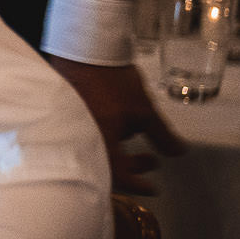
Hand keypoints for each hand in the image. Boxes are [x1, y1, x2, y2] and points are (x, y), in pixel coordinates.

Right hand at [45, 55, 186, 194]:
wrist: (83, 51)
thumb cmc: (113, 81)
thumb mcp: (145, 110)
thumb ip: (162, 136)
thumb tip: (178, 153)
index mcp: (99, 143)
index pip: (118, 177)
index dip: (138, 185)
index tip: (152, 187)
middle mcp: (79, 140)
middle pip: (104, 166)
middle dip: (132, 166)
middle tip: (151, 160)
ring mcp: (68, 127)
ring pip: (93, 150)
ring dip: (117, 150)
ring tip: (133, 135)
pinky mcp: (61, 116)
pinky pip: (82, 136)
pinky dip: (100, 137)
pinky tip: (112, 125)